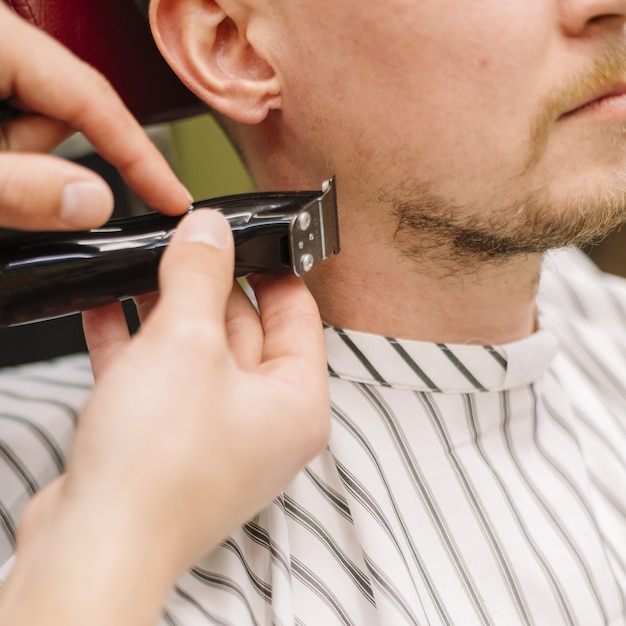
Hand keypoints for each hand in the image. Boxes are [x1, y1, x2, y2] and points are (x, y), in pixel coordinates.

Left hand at [0, 2, 190, 230]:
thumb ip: (19, 188)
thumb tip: (92, 201)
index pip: (95, 99)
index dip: (141, 157)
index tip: (172, 198)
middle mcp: (0, 34)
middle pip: (66, 106)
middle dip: (43, 155)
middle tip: (4, 184)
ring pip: (37, 109)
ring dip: (19, 150)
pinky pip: (16, 103)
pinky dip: (7, 139)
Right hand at [0, 210, 329, 624]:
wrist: (95, 547)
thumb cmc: (159, 468)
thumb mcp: (187, 343)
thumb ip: (201, 277)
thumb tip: (210, 231)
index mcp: (296, 402)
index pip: (298, 315)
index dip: (271, 269)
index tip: (243, 237)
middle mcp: (263, 421)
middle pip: (243, 330)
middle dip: (208, 286)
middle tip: (182, 245)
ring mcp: (214, 433)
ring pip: (196, 352)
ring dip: (165, 311)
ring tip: (140, 269)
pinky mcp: (169, 443)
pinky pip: (159, 377)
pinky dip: (134, 343)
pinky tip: (105, 309)